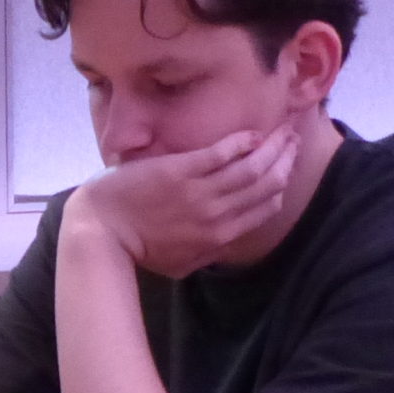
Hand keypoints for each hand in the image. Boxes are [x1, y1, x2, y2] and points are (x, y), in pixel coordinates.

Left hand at [69, 123, 300, 277]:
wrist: (100, 233)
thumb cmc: (136, 250)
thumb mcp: (180, 264)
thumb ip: (208, 252)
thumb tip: (226, 240)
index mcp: (220, 237)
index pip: (267, 207)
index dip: (283, 183)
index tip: (288, 165)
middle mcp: (217, 215)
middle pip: (267, 183)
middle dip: (286, 158)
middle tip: (293, 137)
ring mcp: (199, 192)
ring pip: (253, 166)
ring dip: (273, 145)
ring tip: (282, 129)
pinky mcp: (180, 172)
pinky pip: (222, 153)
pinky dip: (243, 141)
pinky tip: (252, 133)